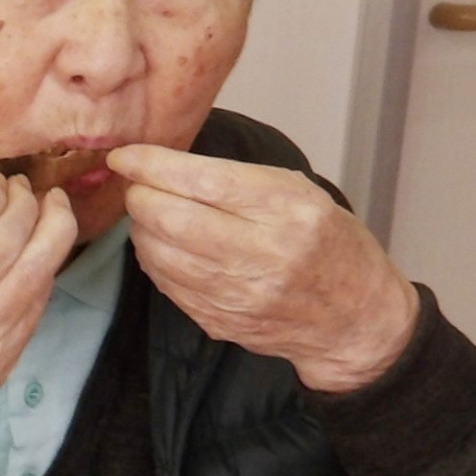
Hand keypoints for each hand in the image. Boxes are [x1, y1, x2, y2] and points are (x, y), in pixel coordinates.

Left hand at [108, 145, 418, 391]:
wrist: (351, 318)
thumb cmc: (327, 243)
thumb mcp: (301, 194)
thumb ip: (238, 179)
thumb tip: (166, 168)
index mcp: (286, 210)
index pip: (202, 181)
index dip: (153, 165)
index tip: (125, 156)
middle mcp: (261, 253)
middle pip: (171, 218)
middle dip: (140, 196)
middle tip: (137, 185)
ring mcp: (236, 293)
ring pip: (159, 253)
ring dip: (141, 228)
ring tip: (151, 213)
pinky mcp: (218, 320)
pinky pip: (165, 283)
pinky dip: (154, 257)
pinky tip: (163, 245)